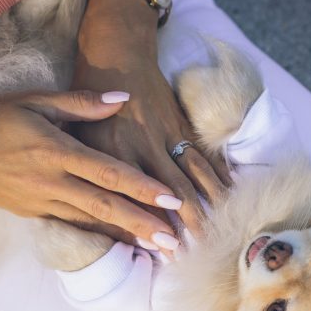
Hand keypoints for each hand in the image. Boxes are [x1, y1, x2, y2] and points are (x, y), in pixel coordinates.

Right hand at [0, 89, 181, 247]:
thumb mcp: (34, 101)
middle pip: (107, 207)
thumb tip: (122, 98)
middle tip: (176, 244)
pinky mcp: (32, 214)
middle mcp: (51, 182)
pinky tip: (121, 243)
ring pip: (93, 222)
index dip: (143, 189)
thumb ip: (80, 103)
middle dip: (145, 226)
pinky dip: (100, 235)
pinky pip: (73, 225)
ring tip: (158, 250)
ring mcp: (41, 202)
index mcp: (56, 151)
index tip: (173, 202)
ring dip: (128, 236)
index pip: (110, 174)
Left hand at [70, 0, 231, 236]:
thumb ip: (91, 175)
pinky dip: (219, 175)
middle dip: (190, 226)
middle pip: (174, 193)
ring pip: (195, 175)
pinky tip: (232, 194)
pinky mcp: (181, 124)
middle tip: (202, 253)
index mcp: (114, 153)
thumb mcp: (78, 135)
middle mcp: (144, 146)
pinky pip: (204, 154)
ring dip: (211, 204)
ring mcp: (167, 134)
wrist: (115, 55)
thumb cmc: (90, 103)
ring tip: (225, 230)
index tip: (165, 255)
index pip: (137, 198)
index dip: (153, 228)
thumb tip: (103, 218)